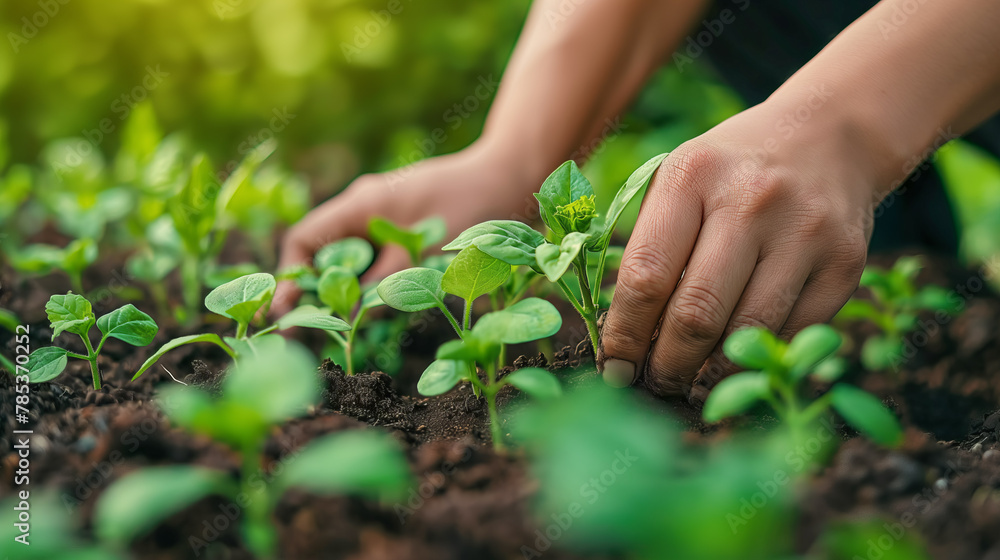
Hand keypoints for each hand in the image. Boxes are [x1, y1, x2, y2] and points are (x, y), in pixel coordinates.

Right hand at [272, 144, 538, 315]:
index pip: (305, 239)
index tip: (287, 312)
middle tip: (303, 332)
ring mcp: (386, 216)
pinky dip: (371, 282)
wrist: (512, 175)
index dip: (292, 276)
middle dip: (313, 290)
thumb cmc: (470, 207)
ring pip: (351, 259)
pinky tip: (376, 308)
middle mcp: (366, 207)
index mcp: (361, 204)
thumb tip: (351, 319)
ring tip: (336, 327)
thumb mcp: (425, 253)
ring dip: (344, 290)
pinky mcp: (406, 228)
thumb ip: (385, 285)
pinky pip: (376, 258)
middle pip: (323, 252)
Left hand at [598, 101, 879, 401]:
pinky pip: (793, 333)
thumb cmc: (730, 172)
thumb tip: (620, 336)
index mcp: (692, 176)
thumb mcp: (679, 181)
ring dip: (712, 376)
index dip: (625, 335)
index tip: (614, 369)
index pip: (646, 276)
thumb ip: (648, 246)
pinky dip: (759, 359)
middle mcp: (751, 200)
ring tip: (690, 386)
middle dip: (667, 366)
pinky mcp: (846, 263)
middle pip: (697, 314)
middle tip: (653, 386)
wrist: (830, 135)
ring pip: (748, 333)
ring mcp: (805, 232)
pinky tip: (737, 364)